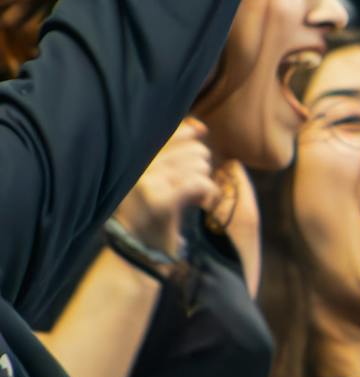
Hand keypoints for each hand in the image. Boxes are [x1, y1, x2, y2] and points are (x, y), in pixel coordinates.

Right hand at [113, 118, 219, 254]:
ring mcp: (147, 184)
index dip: (190, 134)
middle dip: (201, 167)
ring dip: (205, 181)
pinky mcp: (161, 201)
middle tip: (192, 185)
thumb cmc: (150, 210)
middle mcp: (136, 168)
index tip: (199, 142)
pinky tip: (204, 202)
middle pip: (193, 150)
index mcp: (133, 159)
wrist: (139, 250)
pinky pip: (200, 182)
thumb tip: (199, 126)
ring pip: (199, 165)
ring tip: (194, 196)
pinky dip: (209, 192)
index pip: (169, 133)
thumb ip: (172, 150)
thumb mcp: (155, 176)